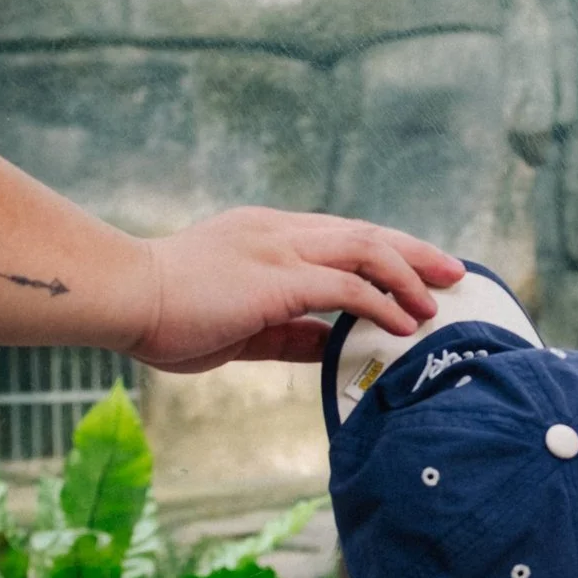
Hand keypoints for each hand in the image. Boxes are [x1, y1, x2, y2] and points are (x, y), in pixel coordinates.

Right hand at [130, 207, 464, 369]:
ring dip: (409, 276)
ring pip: (367, 250)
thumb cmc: (165, 314)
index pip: (342, 237)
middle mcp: (280, 233)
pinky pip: (347, 286)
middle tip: (455, 272)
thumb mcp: (240, 324)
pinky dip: (382, 303)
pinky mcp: (279, 278)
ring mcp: (280, 250)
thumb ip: (288, 331)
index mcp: (268, 236)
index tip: (419, 271)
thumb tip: (330, 345)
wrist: (123, 295)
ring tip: (438, 302)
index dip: (386, 253)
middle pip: (366, 233)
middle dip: (415, 252)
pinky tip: (404, 323)